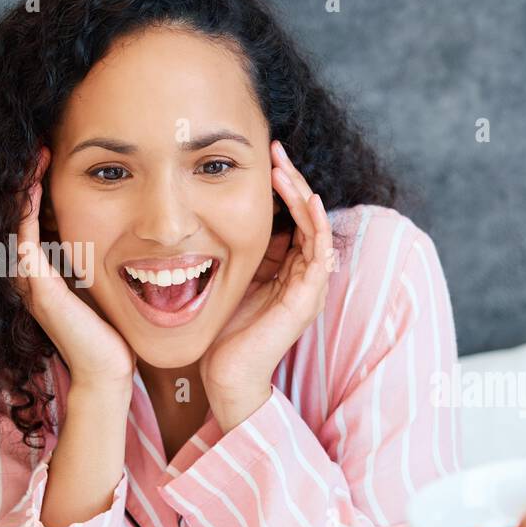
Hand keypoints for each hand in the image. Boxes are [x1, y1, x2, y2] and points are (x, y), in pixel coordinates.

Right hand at [15, 146, 134, 392]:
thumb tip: (131, 233)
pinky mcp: (37, 288)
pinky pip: (23, 238)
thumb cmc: (116, 333)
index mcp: (48, 269)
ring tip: (33, 150)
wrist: (110, 372)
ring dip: (23, 184)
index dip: (40, 183)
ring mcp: (30, 279)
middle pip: (21, 212)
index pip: (38, 216)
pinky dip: (27, 208)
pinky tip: (36, 180)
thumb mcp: (108, 285)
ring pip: (16, 219)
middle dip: (28, 176)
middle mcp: (32, 271)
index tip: (55, 150)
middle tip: (38, 139)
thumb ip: (107, 259)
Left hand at [200, 140, 335, 430]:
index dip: (282, 187)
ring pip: (315, 228)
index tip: (264, 158)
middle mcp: (302, 275)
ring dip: (302, 195)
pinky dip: (314, 224)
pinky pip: (319, 254)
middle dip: (293, 181)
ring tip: (285, 168)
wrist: (225, 376)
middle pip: (306, 216)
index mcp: (284, 270)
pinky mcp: (307, 299)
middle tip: (276, 150)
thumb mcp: (224, 280)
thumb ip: (230, 253)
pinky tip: (305, 200)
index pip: (291, 217)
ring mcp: (308, 287)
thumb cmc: (221, 334)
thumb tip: (205, 217)